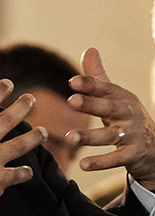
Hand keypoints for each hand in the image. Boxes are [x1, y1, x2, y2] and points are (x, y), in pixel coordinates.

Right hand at [0, 80, 46, 215]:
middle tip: (31, 99)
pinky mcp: (1, 181)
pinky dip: (24, 172)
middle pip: (9, 119)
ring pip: (21, 144)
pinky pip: (19, 174)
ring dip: (33, 137)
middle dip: (22, 107)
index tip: (8, 83)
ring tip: (42, 132)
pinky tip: (27, 170)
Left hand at [67, 48, 154, 189]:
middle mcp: (128, 114)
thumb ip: (99, 78)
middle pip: (109, 108)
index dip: (90, 84)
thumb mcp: (114, 98)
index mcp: (122, 98)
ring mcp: (133, 135)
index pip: (106, 89)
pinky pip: (116, 159)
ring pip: (110, 135)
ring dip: (89, 136)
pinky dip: (100, 162)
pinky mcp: (133, 154)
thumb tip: (89, 50)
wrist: (154, 146)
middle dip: (91, 104)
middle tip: (71, 101)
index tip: (72, 81)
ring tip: (69, 138)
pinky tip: (82, 165)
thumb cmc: (126, 118)